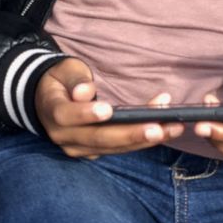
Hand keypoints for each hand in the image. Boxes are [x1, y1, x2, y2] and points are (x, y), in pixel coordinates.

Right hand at [35, 57, 182, 157]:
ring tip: (172, 128)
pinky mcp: (93, 152)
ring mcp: (79, 148)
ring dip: (143, 139)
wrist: (50, 98)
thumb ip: (75, 80)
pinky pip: (118, 149)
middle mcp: (63, 136)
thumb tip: (83, 93)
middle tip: (158, 127)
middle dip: (130, 134)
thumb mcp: (65, 70)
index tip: (108, 110)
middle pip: (98, 138)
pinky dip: (141, 141)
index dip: (86, 115)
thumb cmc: (62, 79)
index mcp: (52, 111)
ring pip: (113, 147)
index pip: (67, 116)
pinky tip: (164, 131)